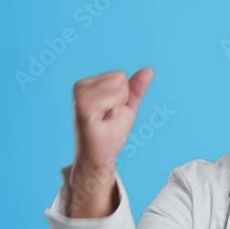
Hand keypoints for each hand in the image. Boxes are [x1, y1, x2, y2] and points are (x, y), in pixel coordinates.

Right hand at [68, 68, 153, 216]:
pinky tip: (102, 122)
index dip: (122, 96)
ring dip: (117, 106)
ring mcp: (80, 96)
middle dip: (121, 100)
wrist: (99, 158)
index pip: (120, 75)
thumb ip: (136, 88)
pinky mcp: (83, 108)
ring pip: (117, 86)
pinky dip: (113, 111)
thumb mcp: (127, 107)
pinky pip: (111, 98)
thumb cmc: (109, 134)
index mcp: (87, 84)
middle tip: (109, 117)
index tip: (111, 112)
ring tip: (105, 120)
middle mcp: (80, 87)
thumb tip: (149, 70)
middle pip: (119, 78)